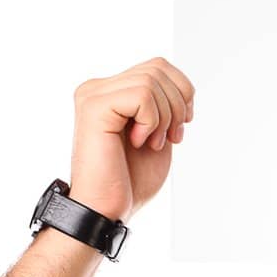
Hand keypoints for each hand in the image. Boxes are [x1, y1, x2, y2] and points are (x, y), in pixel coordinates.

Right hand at [68, 57, 195, 221]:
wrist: (107, 210)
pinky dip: (151, 121)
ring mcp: (94, 95)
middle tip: (169, 138)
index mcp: (112, 92)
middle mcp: (98, 88)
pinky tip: (139, 142)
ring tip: (151, 144)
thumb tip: (182, 86)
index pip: (158, 66)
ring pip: (152, 80)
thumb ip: (164, 106)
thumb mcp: (158, 134)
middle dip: (177, 105)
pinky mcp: (95, 107)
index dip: (181, 93)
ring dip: (165, 117)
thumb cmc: (129, 181)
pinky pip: (142, 94)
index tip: (179, 128)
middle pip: (158, 68)